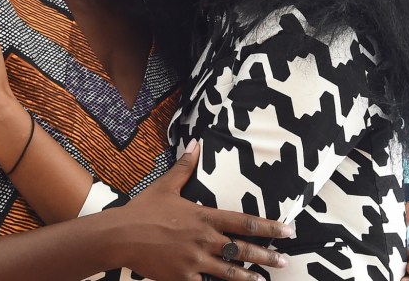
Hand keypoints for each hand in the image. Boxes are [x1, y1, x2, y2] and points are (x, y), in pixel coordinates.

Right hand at [116, 141, 291, 280]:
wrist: (120, 236)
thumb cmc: (143, 209)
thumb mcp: (166, 185)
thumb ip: (185, 166)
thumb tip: (195, 143)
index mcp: (204, 216)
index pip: (245, 221)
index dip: (269, 226)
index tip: (288, 230)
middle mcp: (204, 239)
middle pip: (243, 249)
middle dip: (267, 256)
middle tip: (286, 260)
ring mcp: (195, 260)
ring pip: (230, 272)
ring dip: (250, 277)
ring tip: (264, 280)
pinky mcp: (183, 277)